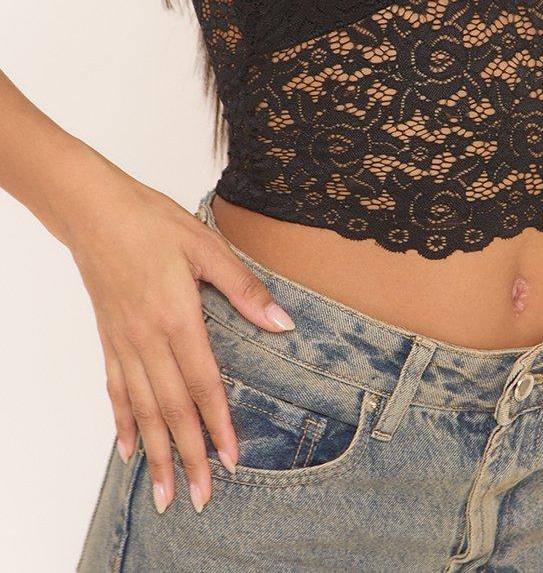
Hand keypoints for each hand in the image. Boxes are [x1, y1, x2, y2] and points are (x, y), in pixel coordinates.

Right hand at [64, 160, 295, 514]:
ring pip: (142, 409)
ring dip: (156, 454)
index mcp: (177, 317)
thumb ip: (244, 289)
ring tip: (165, 492)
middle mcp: (148, 339)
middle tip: (199, 498)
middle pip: (170, 409)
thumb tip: (282, 322)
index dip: (218, 424)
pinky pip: (116, 390)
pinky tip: (129, 449)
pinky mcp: (109, 338)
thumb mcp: (206, 246)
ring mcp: (124, 342)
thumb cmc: (152, 221)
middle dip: (188, 457)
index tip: (231, 460)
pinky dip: (123, 422)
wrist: (94, 210)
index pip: (202, 384)